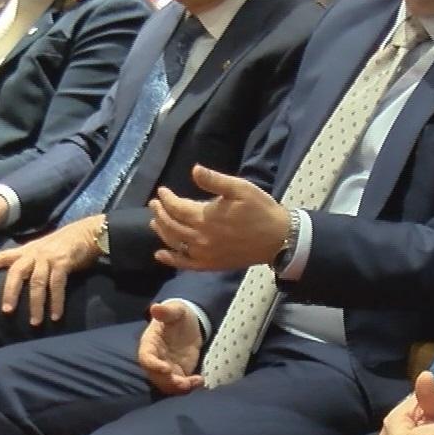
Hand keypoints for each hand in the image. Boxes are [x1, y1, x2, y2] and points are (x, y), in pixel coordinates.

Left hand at [0, 217, 101, 324]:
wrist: (87, 233)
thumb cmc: (62, 246)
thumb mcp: (41, 251)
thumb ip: (30, 264)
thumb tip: (18, 284)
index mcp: (26, 251)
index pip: (2, 256)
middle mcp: (34, 253)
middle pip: (17, 272)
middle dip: (10, 292)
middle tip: (6, 311)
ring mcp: (49, 258)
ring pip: (37, 282)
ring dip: (36, 304)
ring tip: (34, 322)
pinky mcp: (64, 263)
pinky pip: (57, 285)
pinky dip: (56, 302)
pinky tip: (56, 316)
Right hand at [135, 301, 203, 394]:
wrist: (189, 323)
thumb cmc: (178, 315)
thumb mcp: (175, 310)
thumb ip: (166, 311)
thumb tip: (155, 307)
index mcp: (150, 344)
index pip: (146, 358)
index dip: (153, 366)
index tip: (166, 369)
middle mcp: (155, 360)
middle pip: (155, 377)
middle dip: (168, 382)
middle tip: (182, 383)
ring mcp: (167, 368)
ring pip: (167, 385)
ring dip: (178, 388)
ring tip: (193, 383)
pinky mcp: (179, 373)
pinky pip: (181, 385)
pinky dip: (190, 386)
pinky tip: (200, 380)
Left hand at [149, 165, 287, 271]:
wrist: (278, 239)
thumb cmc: (260, 210)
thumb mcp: (240, 188)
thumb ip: (215, 181)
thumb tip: (194, 170)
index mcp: (205, 217)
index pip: (176, 207)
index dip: (166, 199)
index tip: (162, 191)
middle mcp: (200, 238)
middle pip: (171, 225)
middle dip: (160, 213)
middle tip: (154, 204)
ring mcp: (204, 254)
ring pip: (174, 243)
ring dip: (162, 232)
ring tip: (155, 222)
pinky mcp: (211, 264)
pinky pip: (185, 264)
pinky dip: (171, 259)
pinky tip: (161, 254)